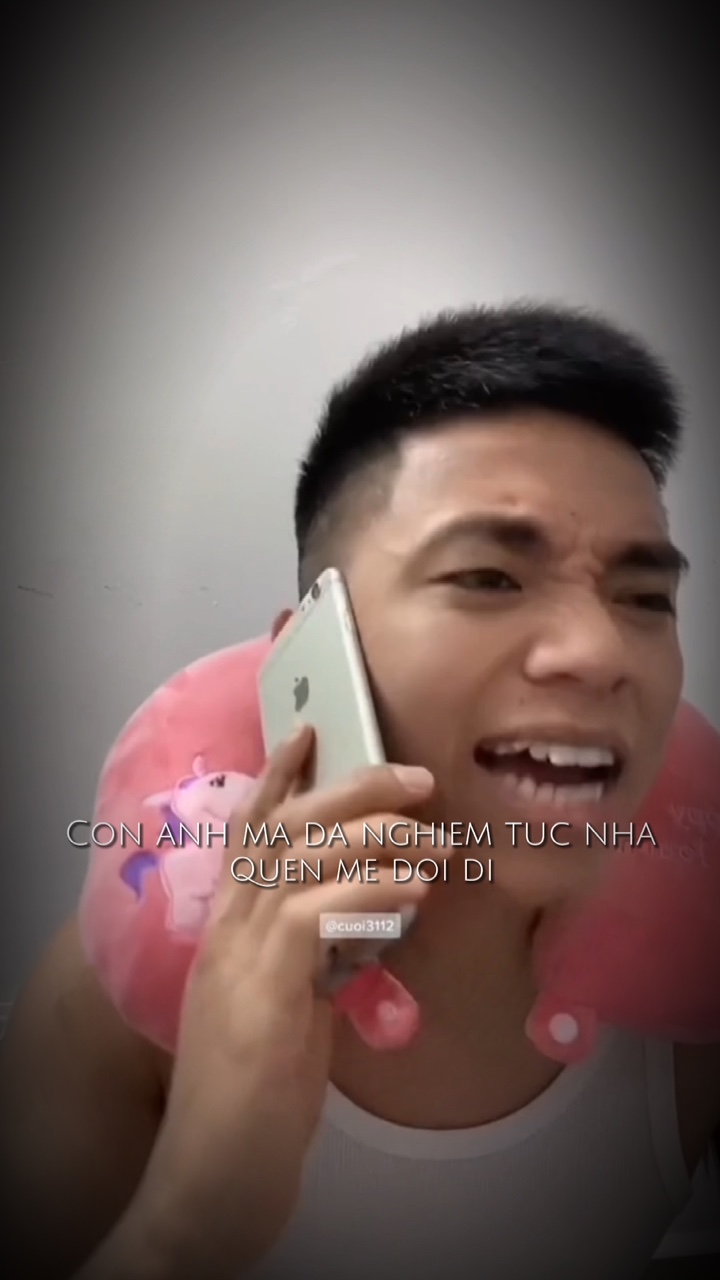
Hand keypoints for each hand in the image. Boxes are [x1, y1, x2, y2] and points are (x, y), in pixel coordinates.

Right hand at [129, 725, 435, 1275]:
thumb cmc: (257, 1099)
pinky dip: (367, 894)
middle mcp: (227, 932)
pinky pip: (312, 916)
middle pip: (282, 828)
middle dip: (348, 788)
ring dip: (374, 836)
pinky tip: (412, 891)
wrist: (214, 1178)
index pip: (250, 832)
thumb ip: (317, 958)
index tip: (311, 732)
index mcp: (231, 931)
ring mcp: (237, 960)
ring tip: (433, 836)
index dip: (278, 777)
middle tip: (412, 775)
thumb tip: (370, 918)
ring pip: (300, 858)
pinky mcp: (259, 994)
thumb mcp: (292, 1012)